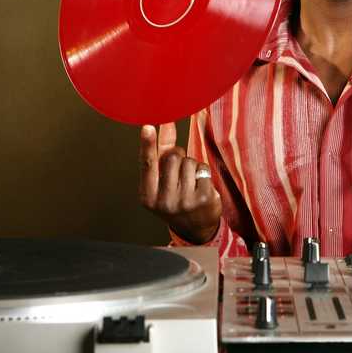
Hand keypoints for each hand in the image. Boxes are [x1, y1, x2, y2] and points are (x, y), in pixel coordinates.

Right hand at [138, 123, 221, 243]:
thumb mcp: (161, 182)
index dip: (147, 144)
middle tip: (179, 170)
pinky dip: (202, 172)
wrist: (195, 229)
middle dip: (178, 156)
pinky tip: (200, 185)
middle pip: (172, 158)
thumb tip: (166, 123)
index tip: (147, 127)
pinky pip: (203, 168)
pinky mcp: (204, 199)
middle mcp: (164, 201)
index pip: (147, 164)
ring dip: (191, 165)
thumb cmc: (175, 199)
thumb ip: (161, 152)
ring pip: (189, 162)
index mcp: (148, 196)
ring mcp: (185, 201)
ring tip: (190, 181)